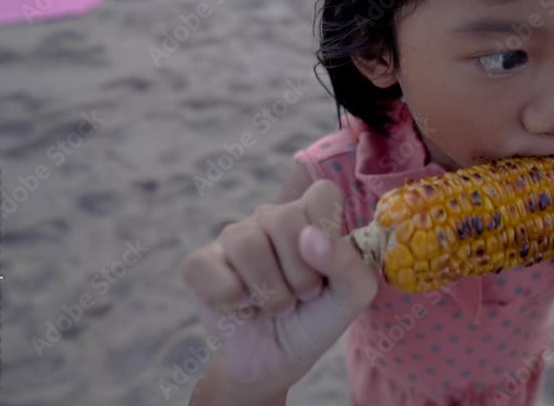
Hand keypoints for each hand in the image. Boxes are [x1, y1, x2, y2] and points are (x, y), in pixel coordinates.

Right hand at [181, 180, 377, 392]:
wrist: (278, 358)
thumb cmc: (317, 317)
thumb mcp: (351, 297)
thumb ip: (347, 263)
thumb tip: (311, 237)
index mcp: (310, 215)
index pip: (322, 194)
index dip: (327, 231)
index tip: (326, 266)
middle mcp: (271, 218)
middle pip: (284, 219)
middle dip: (300, 272)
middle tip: (302, 295)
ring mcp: (234, 237)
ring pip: (247, 245)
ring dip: (269, 291)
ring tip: (276, 305)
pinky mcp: (201, 262)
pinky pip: (206, 267)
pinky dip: (229, 297)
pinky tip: (240, 305)